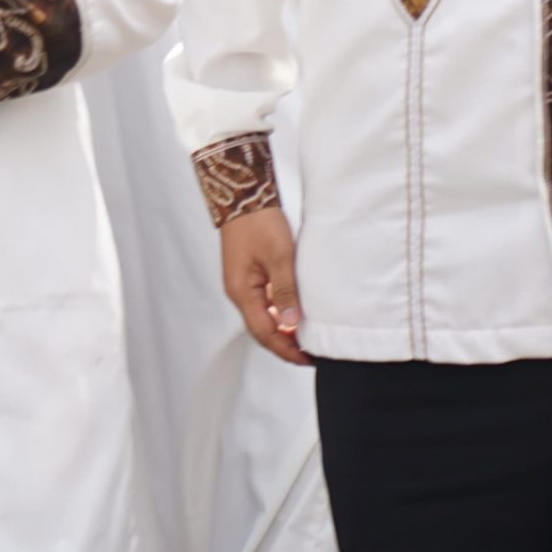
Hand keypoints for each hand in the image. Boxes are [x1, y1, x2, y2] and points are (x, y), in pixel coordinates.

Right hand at [219, 206, 312, 364]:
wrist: (244, 193)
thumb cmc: (259, 222)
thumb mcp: (279, 256)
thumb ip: (285, 292)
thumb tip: (290, 325)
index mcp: (242, 293)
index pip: (264, 334)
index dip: (286, 350)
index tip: (307, 358)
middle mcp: (239, 292)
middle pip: (262, 329)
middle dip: (285, 344)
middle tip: (312, 352)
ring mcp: (243, 283)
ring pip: (264, 316)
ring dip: (283, 328)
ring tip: (308, 334)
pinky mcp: (250, 274)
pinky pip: (265, 301)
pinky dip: (280, 311)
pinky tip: (297, 309)